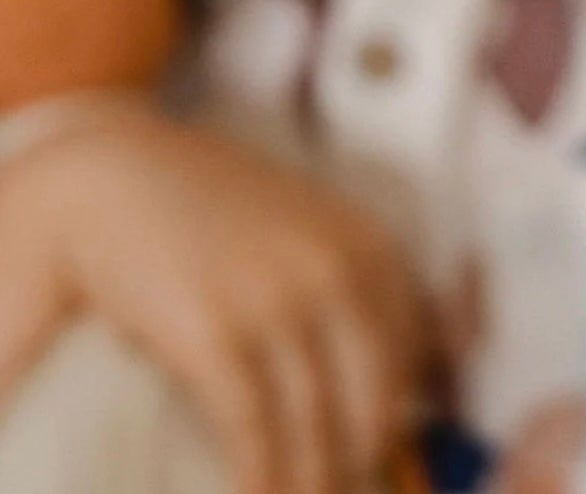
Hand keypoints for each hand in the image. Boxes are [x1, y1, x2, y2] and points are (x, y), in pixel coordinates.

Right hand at [0, 106, 424, 493]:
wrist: (118, 179)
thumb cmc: (214, 208)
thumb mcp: (308, 225)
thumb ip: (353, 278)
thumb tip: (405, 368)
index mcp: (368, 245)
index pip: (412, 357)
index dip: (396, 417)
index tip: (380, 450)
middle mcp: (336, 272)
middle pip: (372, 404)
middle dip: (358, 462)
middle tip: (338, 484)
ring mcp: (277, 303)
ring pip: (316, 430)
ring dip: (309, 483)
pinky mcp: (217, 336)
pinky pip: (254, 433)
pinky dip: (259, 479)